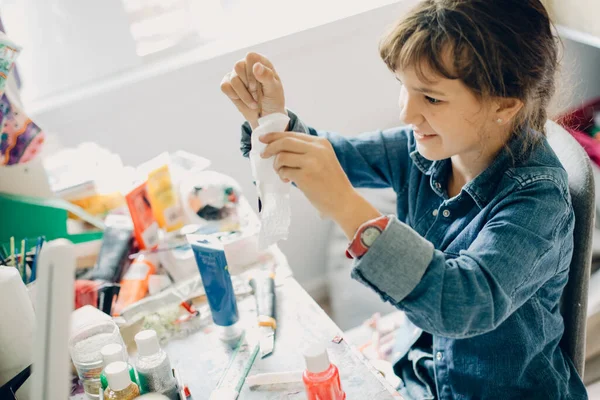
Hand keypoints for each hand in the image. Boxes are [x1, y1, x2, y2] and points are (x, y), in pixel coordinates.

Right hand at [220, 52, 285, 128]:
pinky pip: (225, 87)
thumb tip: (256, 66)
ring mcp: (236, 74)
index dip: (252, 72)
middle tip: (257, 95)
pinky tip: (243, 101)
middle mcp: (246, 65)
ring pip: (233, 80)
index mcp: (260, 62)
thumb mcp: (274, 89)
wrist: (265, 116)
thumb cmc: (273, 100)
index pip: (250, 57)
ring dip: (244, 95)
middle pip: (238, 66)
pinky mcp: (228, 84)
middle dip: (248, 85)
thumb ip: (267, 76)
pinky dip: (235, 97)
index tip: (257, 86)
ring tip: (254, 102)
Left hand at [260, 132, 380, 236]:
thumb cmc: (331, 183)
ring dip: (277, 166)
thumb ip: (306, 151)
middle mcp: (316, 149)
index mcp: (321, 143)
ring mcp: (311, 162)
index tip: (263, 139)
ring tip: (282, 173)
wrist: (343, 201)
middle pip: (284, 142)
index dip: (275, 136)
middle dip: (270, 148)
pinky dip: (282, 175)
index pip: (292, 134)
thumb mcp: (324, 159)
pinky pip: (284, 171)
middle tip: (263, 155)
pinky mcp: (305, 176)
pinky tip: (288, 180)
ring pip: (281, 157)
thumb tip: (279, 147)